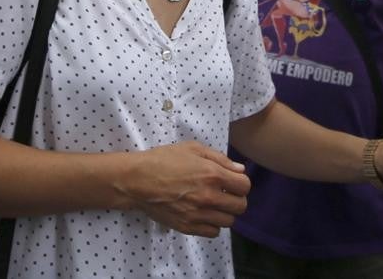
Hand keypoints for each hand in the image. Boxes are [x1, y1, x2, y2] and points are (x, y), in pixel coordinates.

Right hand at [119, 141, 250, 237]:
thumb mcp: (193, 149)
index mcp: (212, 174)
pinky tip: (205, 214)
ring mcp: (198, 214)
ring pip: (229, 222)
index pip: (245, 186)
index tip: (233, 181)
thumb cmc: (163, 160)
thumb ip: (220, 159)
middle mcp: (208, 196)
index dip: (241, 182)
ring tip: (215, 204)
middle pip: (241, 206)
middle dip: (237, 198)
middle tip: (227, 194)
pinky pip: (213, 232)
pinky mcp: (187, 226)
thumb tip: (240, 169)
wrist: (137, 180)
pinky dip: (213, 225)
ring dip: (225, 213)